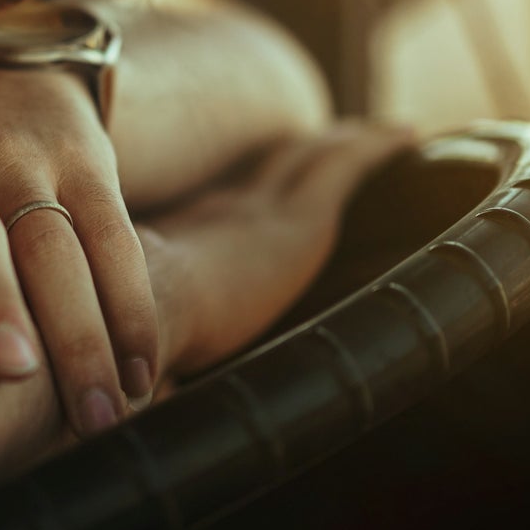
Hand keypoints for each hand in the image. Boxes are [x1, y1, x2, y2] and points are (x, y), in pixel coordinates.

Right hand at [143, 121, 416, 378]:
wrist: (133, 320)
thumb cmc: (124, 343)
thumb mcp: (135, 338)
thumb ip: (151, 351)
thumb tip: (145, 397)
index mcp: (180, 237)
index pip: (226, 195)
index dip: (253, 176)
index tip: (273, 166)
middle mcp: (220, 210)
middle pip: (271, 163)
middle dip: (304, 149)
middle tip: (341, 135)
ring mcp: (259, 210)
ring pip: (310, 155)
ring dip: (344, 141)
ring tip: (383, 132)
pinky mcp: (300, 224)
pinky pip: (344, 167)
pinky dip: (374, 148)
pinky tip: (405, 136)